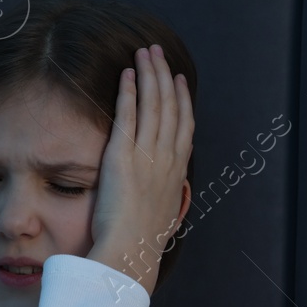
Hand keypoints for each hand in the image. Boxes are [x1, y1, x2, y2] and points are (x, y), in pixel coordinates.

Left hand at [86, 43, 192, 293]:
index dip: (181, 98)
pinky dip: (128, 92)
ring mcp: (147, 155)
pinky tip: (126, 73)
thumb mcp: (166, 217)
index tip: (177, 79)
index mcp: (177, 172)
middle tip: (158, 52)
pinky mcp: (122, 157)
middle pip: (170, 106)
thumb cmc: (143, 243)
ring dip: (149, 74)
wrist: (130, 254)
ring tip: (144, 52)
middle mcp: (166, 158)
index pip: (184, 125)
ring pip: (152, 104)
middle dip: (164, 75)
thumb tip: (175, 196)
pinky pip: (127, 116)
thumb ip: (170, 200)